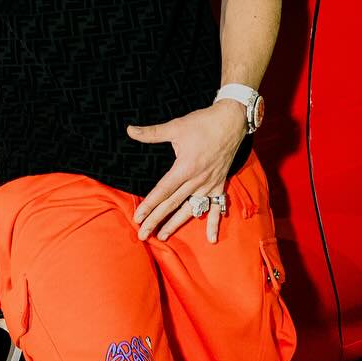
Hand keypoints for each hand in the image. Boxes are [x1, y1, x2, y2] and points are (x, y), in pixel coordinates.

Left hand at [126, 101, 244, 242]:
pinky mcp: (219, 184)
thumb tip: (129, 130)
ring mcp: (209, 184)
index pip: (163, 191)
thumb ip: (152, 133)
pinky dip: (214, 223)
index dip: (149, 205)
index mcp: (185, 168)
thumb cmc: (202, 123)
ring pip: (190, 209)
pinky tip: (211, 239)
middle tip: (143, 234)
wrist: (231, 121)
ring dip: (176, 224)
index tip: (137, 218)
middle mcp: (197, 180)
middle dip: (156, 220)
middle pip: (172, 204)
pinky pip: (217, 207)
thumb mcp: (175, 127)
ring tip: (163, 236)